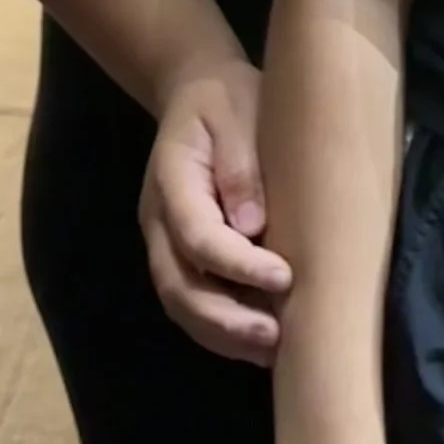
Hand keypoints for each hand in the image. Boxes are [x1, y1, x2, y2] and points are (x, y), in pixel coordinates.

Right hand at [144, 59, 291, 363]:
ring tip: (271, 352)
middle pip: (179, 285)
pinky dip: (221, 330)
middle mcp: (159, 221)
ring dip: (222, 335)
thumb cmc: (225, 100)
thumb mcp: (237, 111)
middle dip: (225, 320)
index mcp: (171, 180)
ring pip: (181, 304)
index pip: (197, 236)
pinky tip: (260, 345)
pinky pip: (192, 302)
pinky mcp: (181, 256)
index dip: (238, 264)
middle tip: (275, 337)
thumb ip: (242, 164)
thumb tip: (255, 224)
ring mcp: (165, 242)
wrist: (197, 91)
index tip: (284, 276)